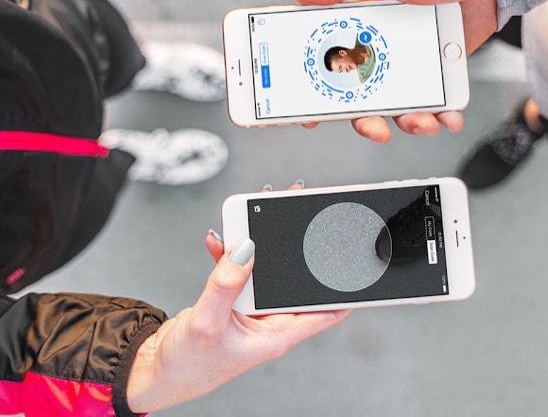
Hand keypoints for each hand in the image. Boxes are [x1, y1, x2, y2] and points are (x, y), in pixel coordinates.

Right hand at [127, 228, 348, 412]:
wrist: (157, 370)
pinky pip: (239, 270)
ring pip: (268, 271)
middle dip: (301, 251)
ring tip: (263, 215)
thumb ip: (226, 285)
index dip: (344, 289)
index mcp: (277, 335)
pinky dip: (232, 254)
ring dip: (264, 246)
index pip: (324, 311)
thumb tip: (245, 251)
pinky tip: (223, 240)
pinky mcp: (233, 300)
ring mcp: (252, 309)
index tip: (352, 261)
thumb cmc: (187, 365)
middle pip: (297, 281)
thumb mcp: (207, 323)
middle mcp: (269, 321)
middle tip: (303, 217)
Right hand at [293, 0, 495, 142]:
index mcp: (361, 27)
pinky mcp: (439, 72)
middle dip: (367, 120)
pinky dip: (442, 115)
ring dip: (409, 121)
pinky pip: (436, 101)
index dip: (318, 89)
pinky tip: (449, 118)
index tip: (309, 114)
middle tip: (376, 129)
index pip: (330, 63)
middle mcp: (381, 51)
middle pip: (363, 96)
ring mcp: (410, 64)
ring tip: (425, 124)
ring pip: (400, 105)